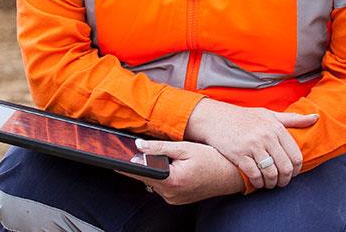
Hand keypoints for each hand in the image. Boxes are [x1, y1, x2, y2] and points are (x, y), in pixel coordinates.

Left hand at [119, 139, 243, 203]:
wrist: (232, 175)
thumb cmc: (212, 159)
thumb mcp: (185, 148)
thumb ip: (159, 147)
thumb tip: (138, 145)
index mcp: (171, 181)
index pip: (139, 173)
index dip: (124, 165)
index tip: (112, 159)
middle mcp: (171, 194)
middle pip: (146, 177)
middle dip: (143, 164)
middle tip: (144, 150)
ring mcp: (174, 199)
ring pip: (154, 182)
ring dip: (155, 170)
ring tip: (168, 158)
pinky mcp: (178, 200)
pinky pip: (163, 187)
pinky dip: (163, 176)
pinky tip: (173, 167)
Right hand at [184, 99, 318, 189]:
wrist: (214, 118)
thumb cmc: (242, 117)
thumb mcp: (268, 114)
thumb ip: (292, 119)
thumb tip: (316, 118)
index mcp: (275, 127)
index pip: (295, 156)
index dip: (295, 170)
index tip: (290, 173)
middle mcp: (266, 136)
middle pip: (285, 168)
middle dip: (284, 180)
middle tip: (280, 182)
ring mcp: (252, 146)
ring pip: (271, 174)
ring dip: (271, 183)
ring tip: (268, 183)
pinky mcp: (239, 155)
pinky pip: (255, 175)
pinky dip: (258, 183)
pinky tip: (257, 181)